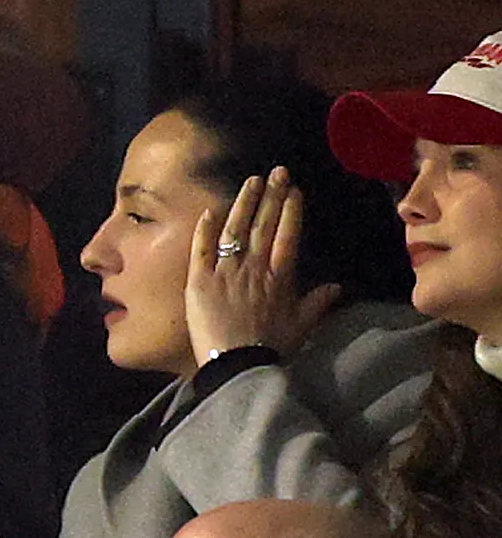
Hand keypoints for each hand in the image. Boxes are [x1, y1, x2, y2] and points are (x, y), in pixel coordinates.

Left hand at [185, 167, 339, 360]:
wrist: (237, 364)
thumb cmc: (270, 347)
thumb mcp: (301, 325)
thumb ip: (317, 303)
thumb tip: (338, 287)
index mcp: (280, 277)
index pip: (287, 235)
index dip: (290, 211)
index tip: (293, 190)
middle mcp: (254, 267)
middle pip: (263, 225)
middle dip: (271, 196)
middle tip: (276, 172)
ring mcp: (225, 271)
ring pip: (235, 229)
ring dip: (243, 203)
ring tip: (251, 181)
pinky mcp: (199, 280)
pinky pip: (202, 248)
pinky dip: (206, 228)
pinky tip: (211, 209)